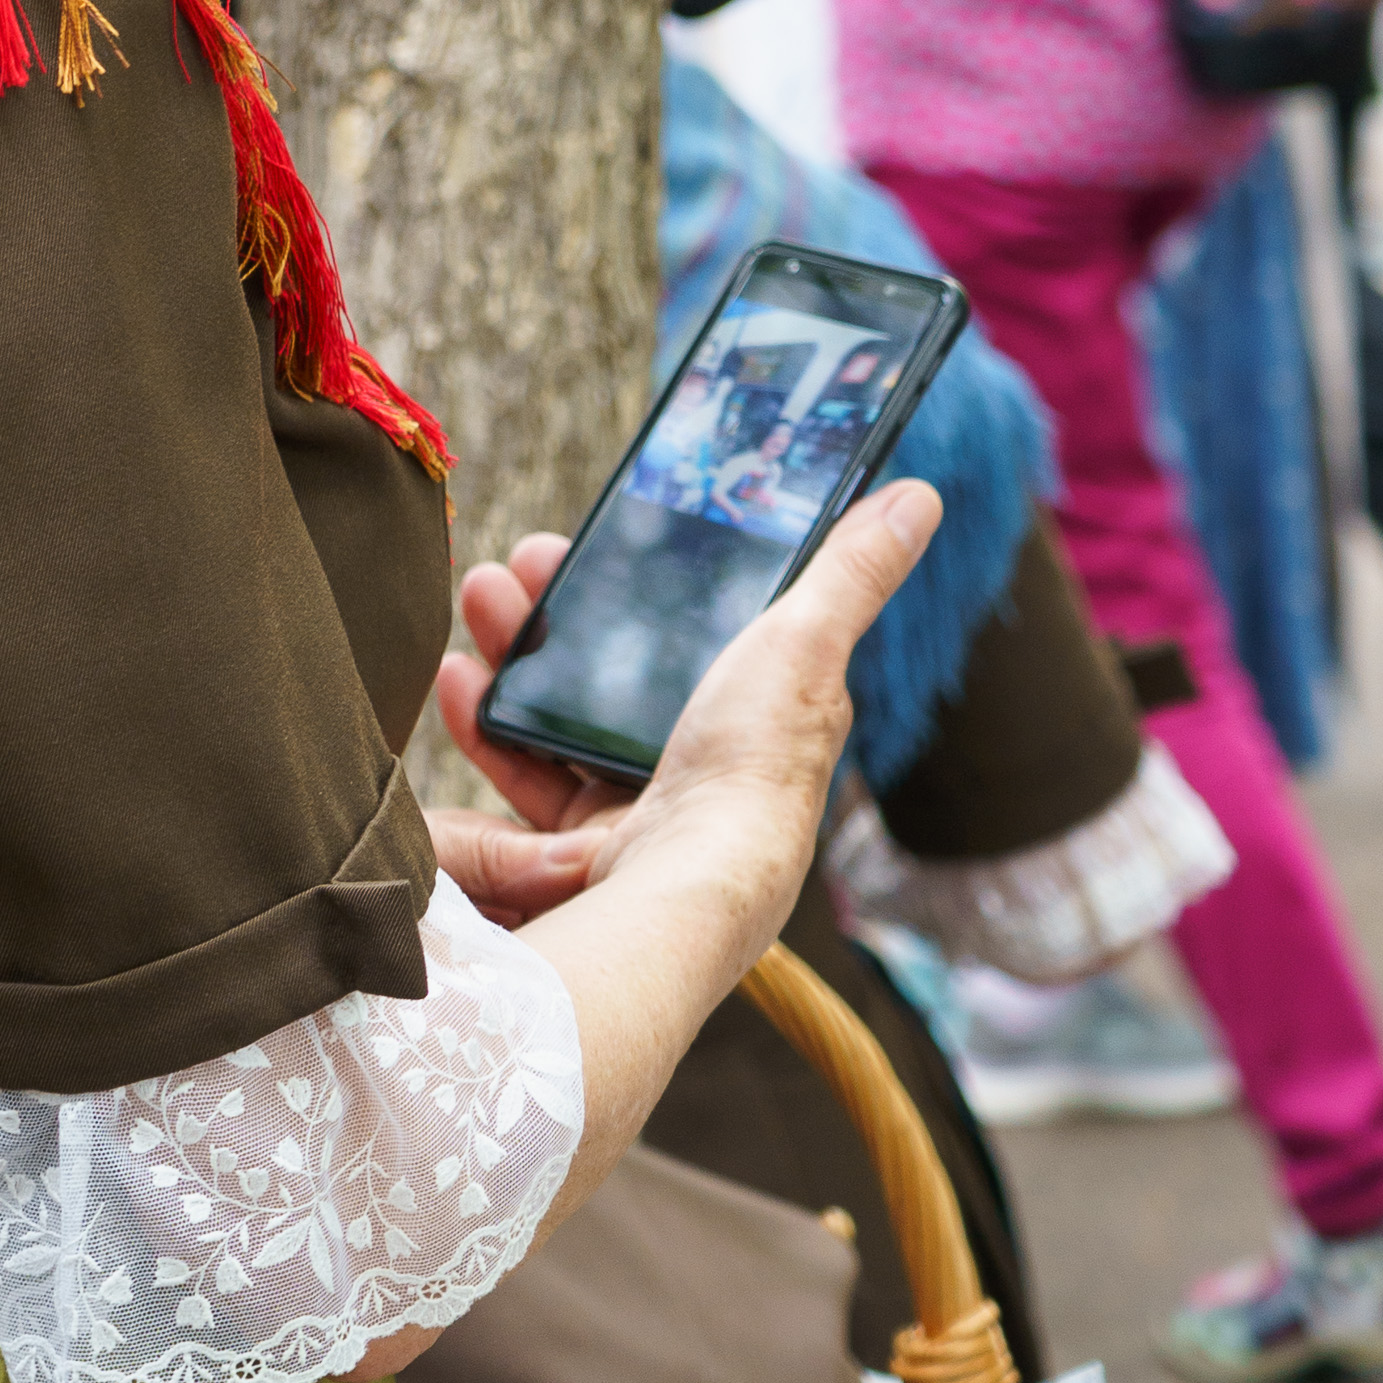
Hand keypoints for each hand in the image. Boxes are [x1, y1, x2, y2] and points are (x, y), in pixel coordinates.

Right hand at [439, 482, 942, 936]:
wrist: (686, 886)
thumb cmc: (754, 768)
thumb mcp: (804, 643)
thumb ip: (851, 571)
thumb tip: (922, 495)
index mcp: (760, 712)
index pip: (691, 629)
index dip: (634, 579)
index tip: (583, 537)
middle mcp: (704, 761)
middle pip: (615, 671)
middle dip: (555, 608)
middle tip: (512, 566)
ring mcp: (642, 804)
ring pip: (563, 715)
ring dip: (516, 653)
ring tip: (482, 599)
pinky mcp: (585, 844)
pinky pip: (525, 773)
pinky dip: (487, 724)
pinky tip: (460, 681)